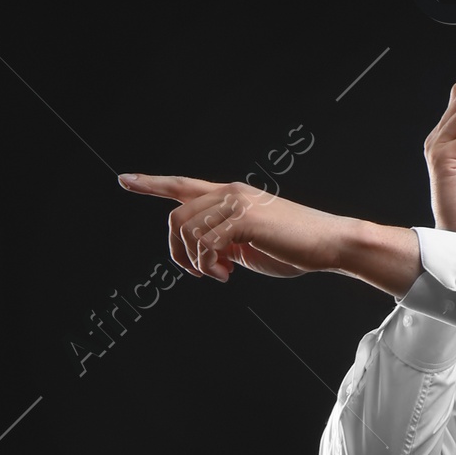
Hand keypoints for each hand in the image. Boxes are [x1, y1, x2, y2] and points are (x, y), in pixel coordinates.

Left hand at [116, 174, 352, 282]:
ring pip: (187, 230)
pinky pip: (206, 242)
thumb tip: (205, 256)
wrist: (331, 243)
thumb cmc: (296, 247)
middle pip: (176, 216)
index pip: (183, 185)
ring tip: (219, 274)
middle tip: (201, 274)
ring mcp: (237, 203)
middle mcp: (229, 192)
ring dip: (196, 261)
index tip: (124, 179)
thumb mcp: (251, 246)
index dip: (151, 183)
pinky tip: (226, 274)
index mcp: (230, 195)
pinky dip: (208, 264)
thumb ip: (225, 244)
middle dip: (177, 251)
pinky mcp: (245, 219)